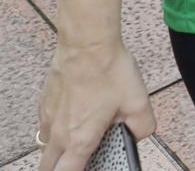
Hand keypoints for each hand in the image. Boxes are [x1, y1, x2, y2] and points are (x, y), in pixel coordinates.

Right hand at [38, 39, 153, 170]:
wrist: (87, 45)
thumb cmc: (110, 72)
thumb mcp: (138, 102)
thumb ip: (142, 127)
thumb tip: (139, 135)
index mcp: (81, 139)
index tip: (89, 168)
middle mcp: (60, 133)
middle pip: (49, 167)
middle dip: (61, 168)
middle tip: (79, 161)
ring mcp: (49, 118)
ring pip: (46, 146)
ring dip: (58, 150)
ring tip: (78, 141)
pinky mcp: (45, 103)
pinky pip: (46, 125)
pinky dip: (56, 129)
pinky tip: (74, 116)